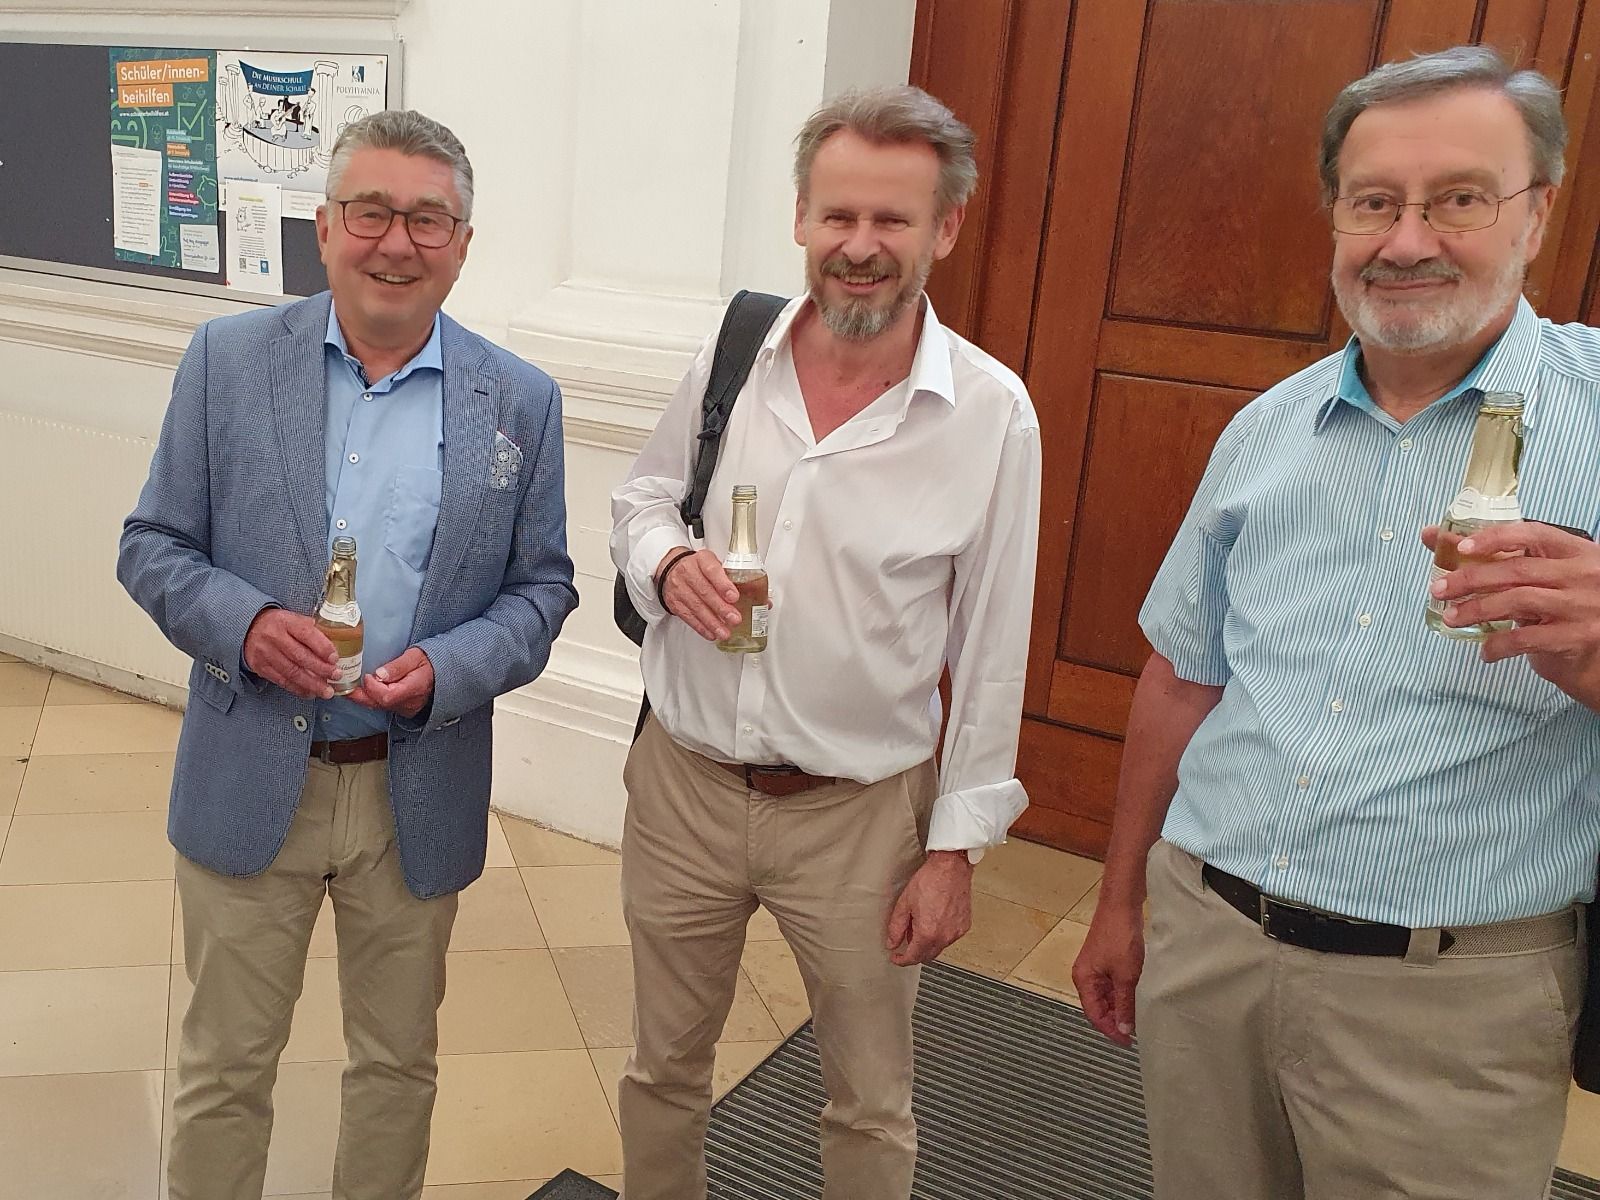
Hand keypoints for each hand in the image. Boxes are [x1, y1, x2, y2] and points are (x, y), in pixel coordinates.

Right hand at [243, 609, 339, 699]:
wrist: (248, 627)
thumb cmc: (279, 624)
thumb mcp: (294, 618)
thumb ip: (311, 629)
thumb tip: (333, 645)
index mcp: (286, 621)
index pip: (306, 634)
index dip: (322, 648)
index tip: (335, 659)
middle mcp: (274, 637)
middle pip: (300, 656)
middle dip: (321, 669)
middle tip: (336, 676)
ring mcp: (265, 653)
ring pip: (291, 672)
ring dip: (311, 684)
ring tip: (326, 691)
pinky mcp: (260, 667)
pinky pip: (281, 680)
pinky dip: (297, 688)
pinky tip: (310, 692)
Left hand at [348, 647, 434, 718]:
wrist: (441, 673)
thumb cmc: (429, 662)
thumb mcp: (415, 656)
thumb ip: (398, 666)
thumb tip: (379, 674)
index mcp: (414, 689)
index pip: (388, 696)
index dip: (373, 688)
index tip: (367, 676)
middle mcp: (408, 703)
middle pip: (380, 704)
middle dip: (360, 695)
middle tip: (345, 686)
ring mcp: (404, 708)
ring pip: (379, 707)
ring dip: (363, 697)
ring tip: (350, 687)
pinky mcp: (401, 708)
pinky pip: (382, 706)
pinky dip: (370, 699)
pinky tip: (361, 691)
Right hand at [656, 548, 741, 641]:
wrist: (672, 569)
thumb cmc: (699, 568)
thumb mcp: (715, 565)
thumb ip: (734, 580)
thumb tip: (762, 600)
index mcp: (702, 559)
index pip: (712, 570)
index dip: (723, 585)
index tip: (734, 597)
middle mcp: (688, 572)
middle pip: (705, 592)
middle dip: (721, 608)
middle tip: (735, 619)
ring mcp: (679, 587)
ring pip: (696, 607)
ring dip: (713, 622)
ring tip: (725, 632)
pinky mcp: (674, 602)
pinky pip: (688, 617)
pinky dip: (701, 627)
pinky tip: (712, 633)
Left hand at [884, 850, 973, 966]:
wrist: (951, 868)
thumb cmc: (930, 880)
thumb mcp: (905, 903)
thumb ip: (896, 927)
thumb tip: (892, 942)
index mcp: (927, 932)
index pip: (913, 957)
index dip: (901, 960)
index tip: (896, 957)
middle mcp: (944, 936)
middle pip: (927, 956)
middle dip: (915, 953)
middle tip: (906, 939)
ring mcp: (956, 932)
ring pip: (939, 948)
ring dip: (928, 943)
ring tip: (921, 924)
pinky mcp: (964, 926)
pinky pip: (950, 938)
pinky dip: (941, 935)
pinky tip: (935, 920)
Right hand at [1072, 900, 1144, 1046]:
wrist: (1121, 905)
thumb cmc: (1120, 938)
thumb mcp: (1126, 976)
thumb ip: (1124, 1004)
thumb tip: (1123, 1029)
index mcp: (1084, 980)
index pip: (1094, 1015)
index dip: (1110, 1031)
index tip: (1129, 1042)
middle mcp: (1085, 976)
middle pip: (1098, 1007)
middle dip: (1115, 1020)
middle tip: (1137, 1031)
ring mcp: (1095, 967)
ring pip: (1106, 996)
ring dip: (1120, 1007)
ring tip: (1139, 1016)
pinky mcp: (1106, 960)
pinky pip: (1112, 985)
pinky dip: (1123, 994)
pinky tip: (1138, 997)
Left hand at [1424, 522, 1599, 694]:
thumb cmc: (1570, 609)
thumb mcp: (1547, 579)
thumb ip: (1504, 561)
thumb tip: (1438, 538)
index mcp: (1577, 552)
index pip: (1534, 533)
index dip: (1495, 537)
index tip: (1460, 547)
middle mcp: (1584, 575)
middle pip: (1517, 570)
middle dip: (1471, 579)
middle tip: (1439, 589)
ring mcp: (1582, 605)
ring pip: (1518, 600)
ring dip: (1477, 609)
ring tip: (1451, 618)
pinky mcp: (1578, 636)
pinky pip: (1527, 638)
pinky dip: (1499, 645)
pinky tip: (1486, 651)